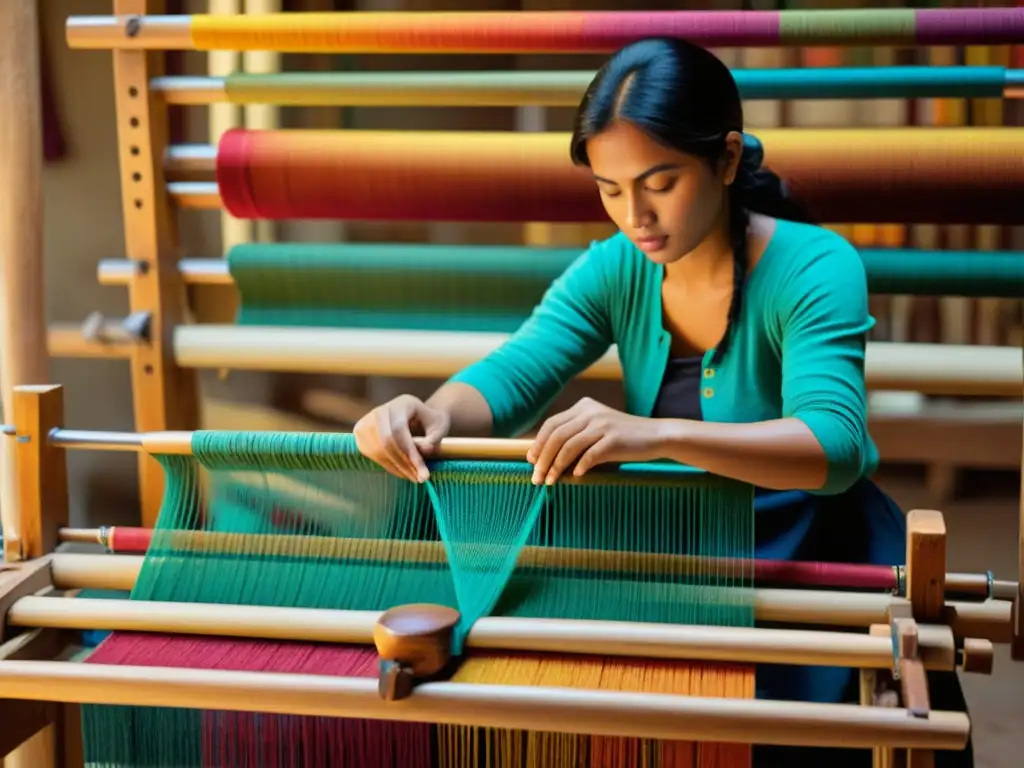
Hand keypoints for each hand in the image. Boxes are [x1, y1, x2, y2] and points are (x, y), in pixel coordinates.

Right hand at [353, 395, 449, 482]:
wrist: (417, 417)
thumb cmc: (430, 422)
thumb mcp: (440, 426)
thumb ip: (435, 438)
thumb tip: (424, 449)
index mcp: (402, 403)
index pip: (399, 429)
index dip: (410, 453)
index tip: (424, 474)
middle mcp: (381, 410)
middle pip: (386, 440)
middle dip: (403, 464)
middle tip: (420, 479)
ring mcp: (368, 420)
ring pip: (378, 450)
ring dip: (397, 468)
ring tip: (413, 477)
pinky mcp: (361, 433)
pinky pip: (372, 454)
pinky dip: (388, 466)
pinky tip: (402, 471)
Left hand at [526, 397, 668, 484]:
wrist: (655, 435)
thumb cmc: (622, 437)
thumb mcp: (597, 428)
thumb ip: (575, 435)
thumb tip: (545, 457)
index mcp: (583, 407)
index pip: (551, 424)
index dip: (538, 443)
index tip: (531, 461)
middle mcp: (590, 412)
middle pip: (556, 436)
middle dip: (543, 459)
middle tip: (536, 478)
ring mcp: (602, 424)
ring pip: (568, 446)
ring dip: (556, 467)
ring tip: (550, 482)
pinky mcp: (614, 439)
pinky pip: (589, 455)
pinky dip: (580, 467)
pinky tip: (575, 476)